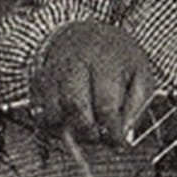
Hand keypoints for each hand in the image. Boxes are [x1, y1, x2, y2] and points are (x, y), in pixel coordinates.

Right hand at [30, 21, 158, 144]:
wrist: (84, 34)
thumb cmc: (116, 58)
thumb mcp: (139, 74)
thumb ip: (136, 106)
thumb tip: (124, 137)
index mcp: (105, 61)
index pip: (105, 104)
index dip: (111, 130)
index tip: (116, 142)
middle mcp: (74, 63)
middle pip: (74, 106)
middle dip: (87, 131)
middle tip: (96, 137)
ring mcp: (52, 72)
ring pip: (51, 111)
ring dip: (66, 129)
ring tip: (80, 129)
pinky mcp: (37, 81)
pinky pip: (37, 111)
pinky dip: (50, 123)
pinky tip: (65, 121)